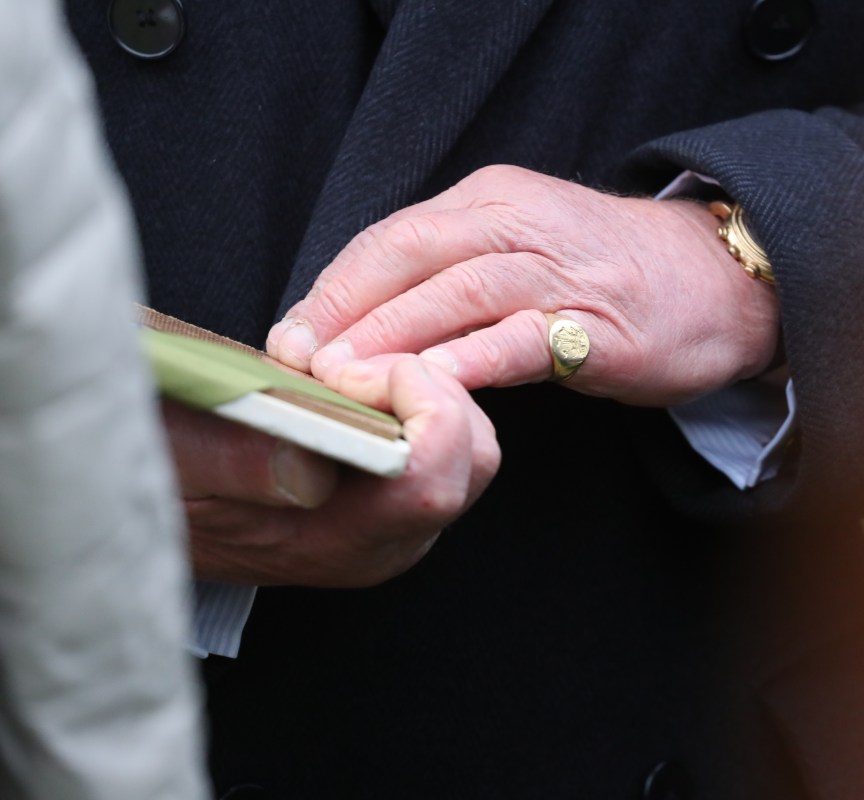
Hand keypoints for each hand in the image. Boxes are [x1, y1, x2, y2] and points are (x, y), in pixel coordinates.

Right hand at [164, 355, 499, 586]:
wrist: (156, 516)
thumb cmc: (158, 478)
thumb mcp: (166, 459)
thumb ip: (229, 461)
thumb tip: (305, 469)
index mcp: (334, 540)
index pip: (430, 481)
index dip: (413, 403)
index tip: (346, 368)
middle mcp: (382, 542)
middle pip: (471, 457)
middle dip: (431, 387)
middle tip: (353, 364)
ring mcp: (397, 528)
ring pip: (470, 449)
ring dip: (428, 393)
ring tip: (353, 374)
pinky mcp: (398, 507)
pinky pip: (450, 448)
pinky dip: (422, 404)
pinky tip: (361, 389)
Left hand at [265, 165, 779, 406]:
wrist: (719, 282)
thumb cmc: (610, 274)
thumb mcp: (524, 249)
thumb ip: (455, 274)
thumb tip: (366, 326)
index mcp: (493, 199)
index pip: (391, 236)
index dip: (332, 288)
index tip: (289, 339)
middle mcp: (520, 221)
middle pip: (409, 255)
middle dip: (343, 312)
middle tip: (297, 365)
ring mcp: (560, 271)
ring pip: (455, 292)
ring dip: (389, 338)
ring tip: (341, 382)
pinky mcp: (596, 325)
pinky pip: (519, 338)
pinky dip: (467, 362)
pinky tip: (427, 388)